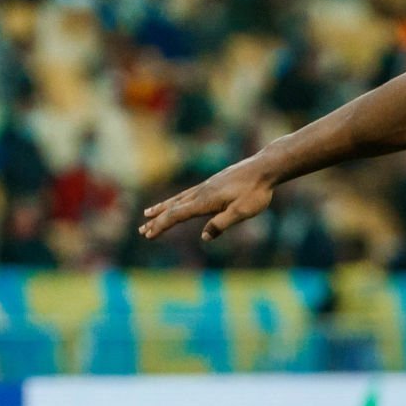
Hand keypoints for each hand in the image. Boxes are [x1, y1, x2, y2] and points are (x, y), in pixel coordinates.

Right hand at [140, 158, 277, 242]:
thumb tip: (204, 237)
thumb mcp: (242, 211)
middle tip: (142, 230)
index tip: (148, 235)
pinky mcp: (212, 184)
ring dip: (162, 208)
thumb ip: (222, 224)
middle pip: (173, 207)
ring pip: (178, 199)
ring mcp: (205, 187)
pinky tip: (177, 202)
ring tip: (148, 214)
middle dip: (157, 220)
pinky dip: (176, 200)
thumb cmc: (255, 192)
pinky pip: (187, 194)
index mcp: (205, 201)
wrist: (264, 168)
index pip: (176, 215)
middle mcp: (201, 192)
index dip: (161, 226)